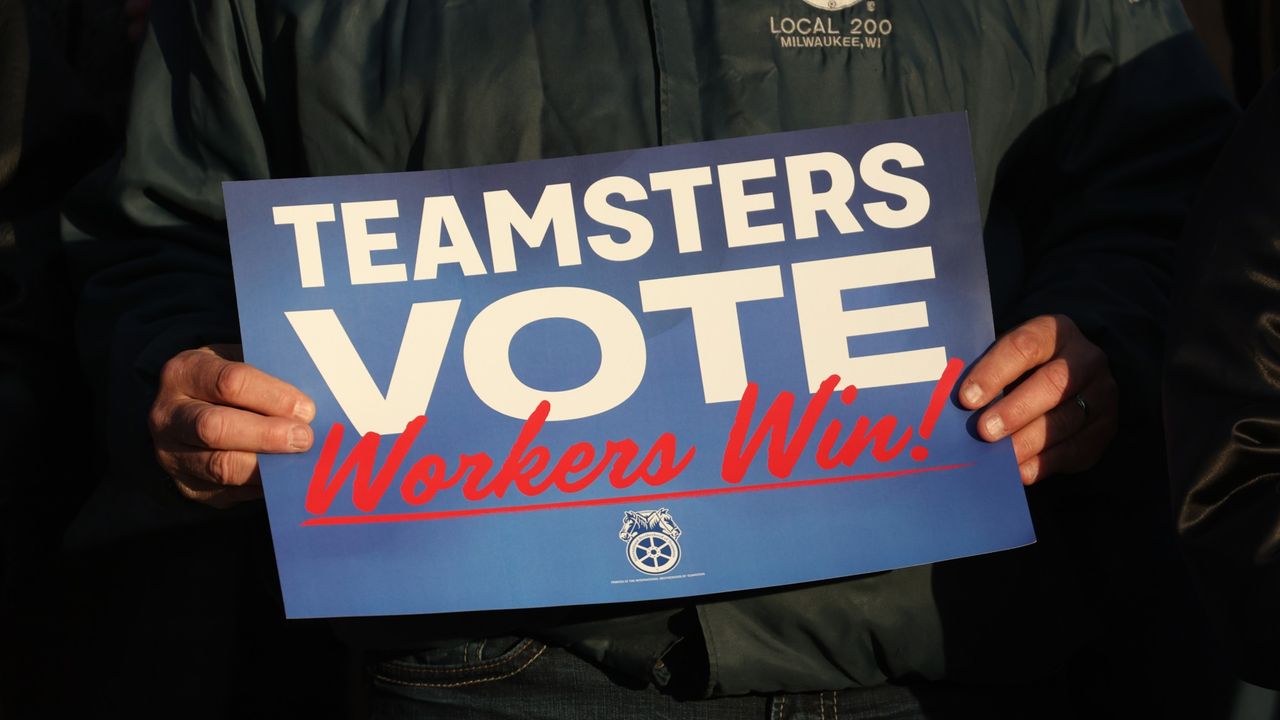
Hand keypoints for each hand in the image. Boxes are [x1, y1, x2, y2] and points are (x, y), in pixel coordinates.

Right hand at [149, 344, 314, 506]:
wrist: (192, 411)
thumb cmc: (230, 383)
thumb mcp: (242, 363)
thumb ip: (271, 376)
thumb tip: (313, 402)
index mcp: (185, 372)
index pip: (229, 382)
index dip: (272, 396)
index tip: (306, 409)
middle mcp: (168, 414)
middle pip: (215, 428)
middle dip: (266, 435)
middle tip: (305, 438)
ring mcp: (172, 454)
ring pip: (220, 466)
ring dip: (266, 467)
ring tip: (299, 461)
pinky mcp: (188, 487)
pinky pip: (228, 492)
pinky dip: (261, 487)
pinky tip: (285, 478)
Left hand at [958, 315, 1117, 484]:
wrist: (1068, 379)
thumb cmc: (1020, 369)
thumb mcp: (1005, 357)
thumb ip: (985, 374)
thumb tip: (950, 405)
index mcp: (1055, 332)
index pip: (1025, 346)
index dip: (994, 372)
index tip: (965, 398)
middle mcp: (1086, 359)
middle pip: (1053, 383)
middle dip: (1015, 410)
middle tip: (984, 432)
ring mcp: (1102, 394)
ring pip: (1068, 420)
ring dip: (1029, 442)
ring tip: (1000, 458)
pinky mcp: (1106, 428)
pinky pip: (1079, 449)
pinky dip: (1046, 464)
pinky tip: (1020, 472)